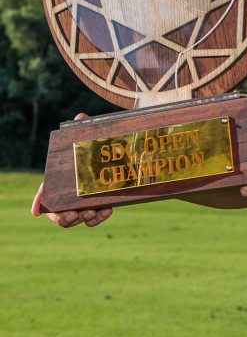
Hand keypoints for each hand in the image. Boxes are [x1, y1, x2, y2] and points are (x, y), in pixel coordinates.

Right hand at [30, 112, 112, 226]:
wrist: (119, 148)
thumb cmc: (97, 140)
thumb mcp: (90, 131)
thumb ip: (83, 125)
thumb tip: (80, 117)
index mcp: (60, 178)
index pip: (44, 193)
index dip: (39, 203)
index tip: (37, 211)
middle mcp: (69, 192)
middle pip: (58, 213)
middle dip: (62, 217)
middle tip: (72, 215)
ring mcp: (84, 200)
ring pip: (76, 219)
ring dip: (82, 220)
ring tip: (92, 213)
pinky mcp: (100, 204)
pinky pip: (95, 217)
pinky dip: (99, 217)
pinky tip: (107, 211)